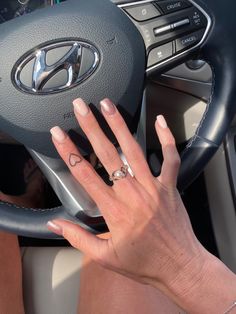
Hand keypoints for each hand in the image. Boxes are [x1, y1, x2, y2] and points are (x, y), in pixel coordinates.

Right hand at [48, 98, 208, 302]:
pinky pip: (170, 158)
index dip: (68, 152)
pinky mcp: (169, 186)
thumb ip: (78, 238)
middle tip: (81, 108)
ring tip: (108, 105)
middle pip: (107, 154)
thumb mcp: (105, 257)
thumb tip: (55, 224)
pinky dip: (166, 138)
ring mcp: (153, 186)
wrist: (179, 267)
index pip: (85, 175)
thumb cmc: (143, 263)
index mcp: (114, 210)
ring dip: (120, 125)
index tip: (58, 135)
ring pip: (134, 150)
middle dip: (92, 128)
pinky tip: (159, 121)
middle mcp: (133, 193)